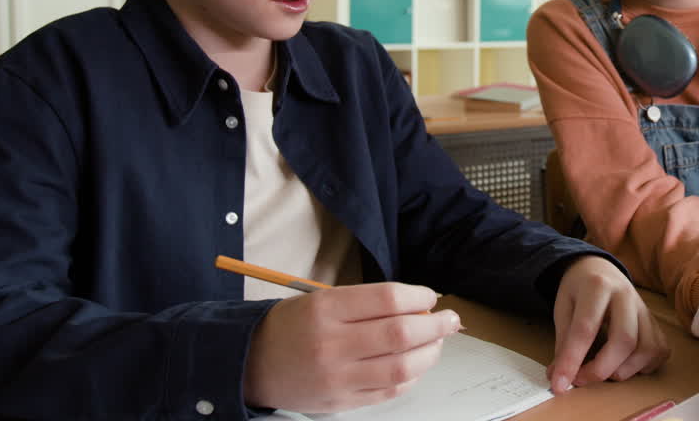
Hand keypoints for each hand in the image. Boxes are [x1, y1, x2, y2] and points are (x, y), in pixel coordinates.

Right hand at [244, 283, 460, 411]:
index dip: (418, 297)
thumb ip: (366, 303)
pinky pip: (389, 392)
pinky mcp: (342, 402)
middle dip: (435, 326)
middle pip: (400, 334)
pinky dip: (411, 378)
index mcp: (326, 310)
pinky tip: (415, 366)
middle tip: (449, 320)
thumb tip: (417, 308)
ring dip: (429, 354)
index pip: (387, 299)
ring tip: (436, 343)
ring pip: (401, 368)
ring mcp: (337, 377)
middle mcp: (332, 344)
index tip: (430, 297)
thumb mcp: (320, 300)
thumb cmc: (290, 327)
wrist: (249, 364)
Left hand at [548, 256, 669, 393]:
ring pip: (646, 349)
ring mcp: (645, 309)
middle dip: (601, 369)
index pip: (586, 328)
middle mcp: (627, 295)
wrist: (600, 268)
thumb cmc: (579, 290)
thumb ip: (563, 342)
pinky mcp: (656, 322)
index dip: (572, 360)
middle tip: (580, 380)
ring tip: (601, 370)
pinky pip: (658, 351)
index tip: (559, 384)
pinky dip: (641, 366)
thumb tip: (559, 378)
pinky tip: (623, 364)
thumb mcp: (562, 308)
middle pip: (624, 340)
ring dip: (622, 370)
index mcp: (598, 286)